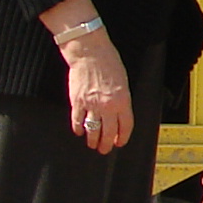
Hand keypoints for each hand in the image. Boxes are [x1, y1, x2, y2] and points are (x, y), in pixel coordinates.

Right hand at [61, 32, 131, 154]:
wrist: (89, 53)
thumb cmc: (109, 62)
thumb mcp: (123, 81)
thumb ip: (122, 99)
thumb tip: (119, 113)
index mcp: (122, 100)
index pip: (125, 126)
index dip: (122, 137)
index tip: (120, 142)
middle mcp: (107, 106)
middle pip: (108, 132)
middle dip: (107, 144)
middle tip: (105, 149)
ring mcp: (91, 105)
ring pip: (92, 130)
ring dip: (92, 140)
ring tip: (92, 144)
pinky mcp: (77, 102)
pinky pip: (77, 121)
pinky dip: (78, 128)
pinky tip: (79, 131)